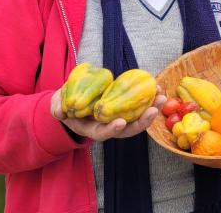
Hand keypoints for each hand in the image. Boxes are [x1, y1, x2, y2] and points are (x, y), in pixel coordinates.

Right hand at [50, 86, 166, 141]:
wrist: (71, 103)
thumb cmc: (65, 106)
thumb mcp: (58, 107)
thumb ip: (58, 108)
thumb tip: (60, 111)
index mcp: (92, 129)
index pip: (103, 133)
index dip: (111, 129)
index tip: (120, 122)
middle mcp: (108, 126)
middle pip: (128, 128)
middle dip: (142, 120)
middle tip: (155, 109)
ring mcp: (117, 117)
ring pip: (136, 117)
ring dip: (151, 107)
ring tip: (162, 95)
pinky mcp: (123, 107)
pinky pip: (137, 104)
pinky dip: (148, 97)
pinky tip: (157, 87)